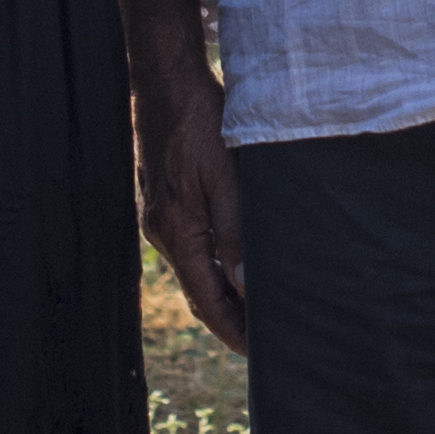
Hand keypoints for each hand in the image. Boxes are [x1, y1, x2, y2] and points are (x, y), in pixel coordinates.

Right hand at [125, 0, 244, 344]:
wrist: (166, 78)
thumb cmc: (199, 122)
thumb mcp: (226, 178)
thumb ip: (236, 234)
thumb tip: (246, 287)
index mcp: (177, 232)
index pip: (206, 300)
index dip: (234, 331)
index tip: (263, 355)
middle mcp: (164, 230)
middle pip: (201, 291)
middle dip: (233, 321)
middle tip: (270, 341)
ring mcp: (164, 214)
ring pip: (199, 270)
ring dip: (228, 294)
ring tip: (264, 312)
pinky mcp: (169, 198)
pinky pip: (196, 246)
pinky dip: (219, 265)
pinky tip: (242, 264)